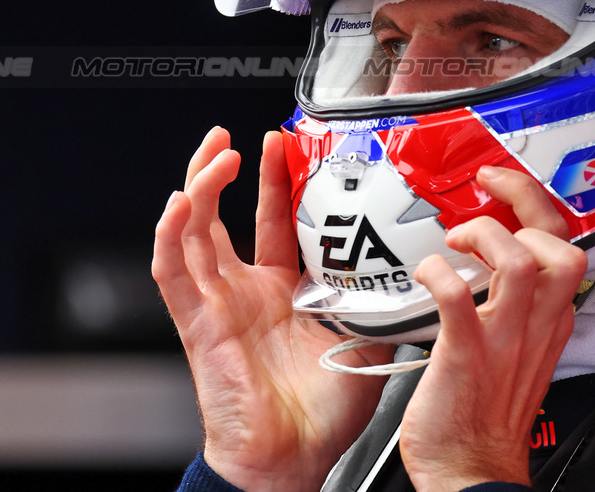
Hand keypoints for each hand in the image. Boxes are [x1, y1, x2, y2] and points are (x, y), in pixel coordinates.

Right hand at [152, 126, 392, 491]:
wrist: (295, 462)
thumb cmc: (324, 414)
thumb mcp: (367, 339)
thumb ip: (384, 301)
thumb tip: (423, 272)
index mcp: (281, 291)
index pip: (275, 220)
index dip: (278, 181)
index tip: (290, 145)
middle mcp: (244, 291)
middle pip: (225, 214)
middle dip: (229, 169)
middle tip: (243, 136)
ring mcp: (216, 303)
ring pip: (193, 230)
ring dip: (200, 186)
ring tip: (215, 153)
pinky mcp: (196, 323)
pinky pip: (173, 273)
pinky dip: (171, 235)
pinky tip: (181, 203)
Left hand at [400, 166, 586, 491]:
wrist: (471, 473)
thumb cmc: (482, 416)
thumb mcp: (517, 352)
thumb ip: (512, 309)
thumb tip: (483, 265)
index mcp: (547, 321)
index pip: (564, 245)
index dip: (536, 205)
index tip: (503, 188)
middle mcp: (533, 325)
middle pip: (558, 243)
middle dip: (524, 201)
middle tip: (488, 189)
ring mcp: (502, 339)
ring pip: (521, 262)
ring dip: (483, 235)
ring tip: (455, 239)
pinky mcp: (464, 355)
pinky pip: (458, 298)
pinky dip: (438, 273)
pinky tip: (425, 273)